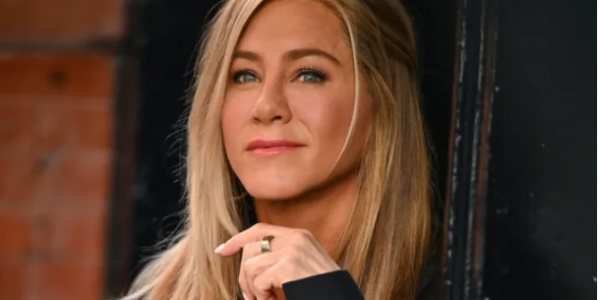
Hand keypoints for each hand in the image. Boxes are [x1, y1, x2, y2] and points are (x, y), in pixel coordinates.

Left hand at [214, 223, 340, 299]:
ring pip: (251, 266)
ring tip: (268, 299)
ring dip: (254, 289)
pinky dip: (262, 296)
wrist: (340, 299)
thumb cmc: (319, 290)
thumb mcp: (301, 268)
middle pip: (250, 248)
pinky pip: (259, 280)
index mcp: (300, 235)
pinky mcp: (289, 266)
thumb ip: (280, 258)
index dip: (238, 239)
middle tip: (251, 296)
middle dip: (243, 275)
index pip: (260, 229)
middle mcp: (296, 238)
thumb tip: (247, 260)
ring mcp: (293, 250)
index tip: (222, 251)